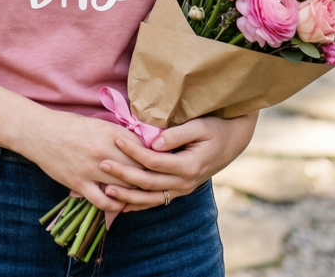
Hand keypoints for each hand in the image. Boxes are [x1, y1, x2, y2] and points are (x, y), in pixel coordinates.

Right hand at [15, 109, 150, 213]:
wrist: (38, 132)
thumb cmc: (69, 125)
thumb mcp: (98, 123)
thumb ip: (119, 135)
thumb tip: (141, 144)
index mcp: (112, 133)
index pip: (145, 149)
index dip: (155, 157)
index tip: (159, 163)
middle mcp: (105, 151)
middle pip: (140, 169)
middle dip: (149, 177)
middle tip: (154, 182)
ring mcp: (92, 169)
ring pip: (126, 188)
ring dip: (134, 193)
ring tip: (139, 195)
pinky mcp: (79, 183)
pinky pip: (104, 202)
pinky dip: (115, 206)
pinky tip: (118, 204)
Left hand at [98, 113, 258, 211]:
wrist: (232, 142)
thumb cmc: (215, 129)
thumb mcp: (200, 126)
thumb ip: (177, 135)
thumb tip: (154, 143)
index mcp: (189, 165)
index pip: (154, 161)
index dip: (133, 151)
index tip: (116, 140)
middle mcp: (185, 182)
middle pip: (147, 182)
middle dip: (123, 174)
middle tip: (102, 164)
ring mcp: (182, 190)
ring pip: (150, 198)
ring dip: (127, 196)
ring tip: (105, 190)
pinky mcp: (179, 191)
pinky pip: (156, 202)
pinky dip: (138, 205)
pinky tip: (121, 206)